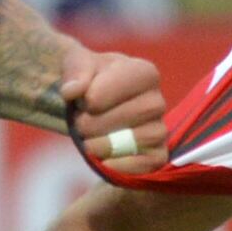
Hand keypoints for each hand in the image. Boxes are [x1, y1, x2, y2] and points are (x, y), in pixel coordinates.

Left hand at [59, 44, 168, 171]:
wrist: (95, 102)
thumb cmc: (90, 80)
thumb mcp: (77, 64)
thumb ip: (75, 71)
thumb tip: (72, 91)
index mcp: (144, 73)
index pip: (110, 91)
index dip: (89, 99)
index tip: (84, 100)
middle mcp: (157, 101)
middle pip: (124, 117)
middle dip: (91, 124)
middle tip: (81, 124)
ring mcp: (160, 129)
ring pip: (133, 142)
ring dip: (101, 145)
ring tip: (90, 140)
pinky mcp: (157, 154)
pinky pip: (147, 165)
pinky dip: (121, 166)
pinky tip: (104, 160)